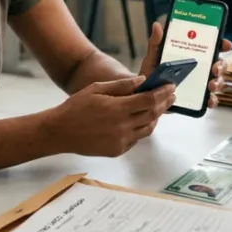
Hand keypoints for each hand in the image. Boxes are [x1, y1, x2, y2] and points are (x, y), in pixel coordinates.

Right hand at [48, 76, 175, 156]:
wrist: (60, 132)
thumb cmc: (76, 106)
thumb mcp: (97, 89)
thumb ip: (121, 85)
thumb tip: (142, 80)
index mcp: (117, 108)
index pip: (149, 100)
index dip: (163, 92)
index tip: (171, 86)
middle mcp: (122, 126)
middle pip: (152, 114)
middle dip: (164, 103)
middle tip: (171, 95)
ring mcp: (121, 141)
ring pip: (147, 129)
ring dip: (155, 117)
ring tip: (159, 107)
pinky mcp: (117, 150)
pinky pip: (136, 138)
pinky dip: (141, 128)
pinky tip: (141, 120)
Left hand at [138, 21, 231, 108]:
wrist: (145, 93)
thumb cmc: (152, 71)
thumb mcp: (153, 56)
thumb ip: (155, 42)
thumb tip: (157, 25)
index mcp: (192, 54)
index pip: (212, 47)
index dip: (222, 44)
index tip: (226, 44)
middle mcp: (200, 68)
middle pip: (218, 64)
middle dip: (221, 66)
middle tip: (215, 68)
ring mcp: (200, 83)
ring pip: (217, 81)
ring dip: (218, 82)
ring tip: (211, 85)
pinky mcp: (198, 98)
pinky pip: (210, 99)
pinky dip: (212, 100)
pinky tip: (209, 100)